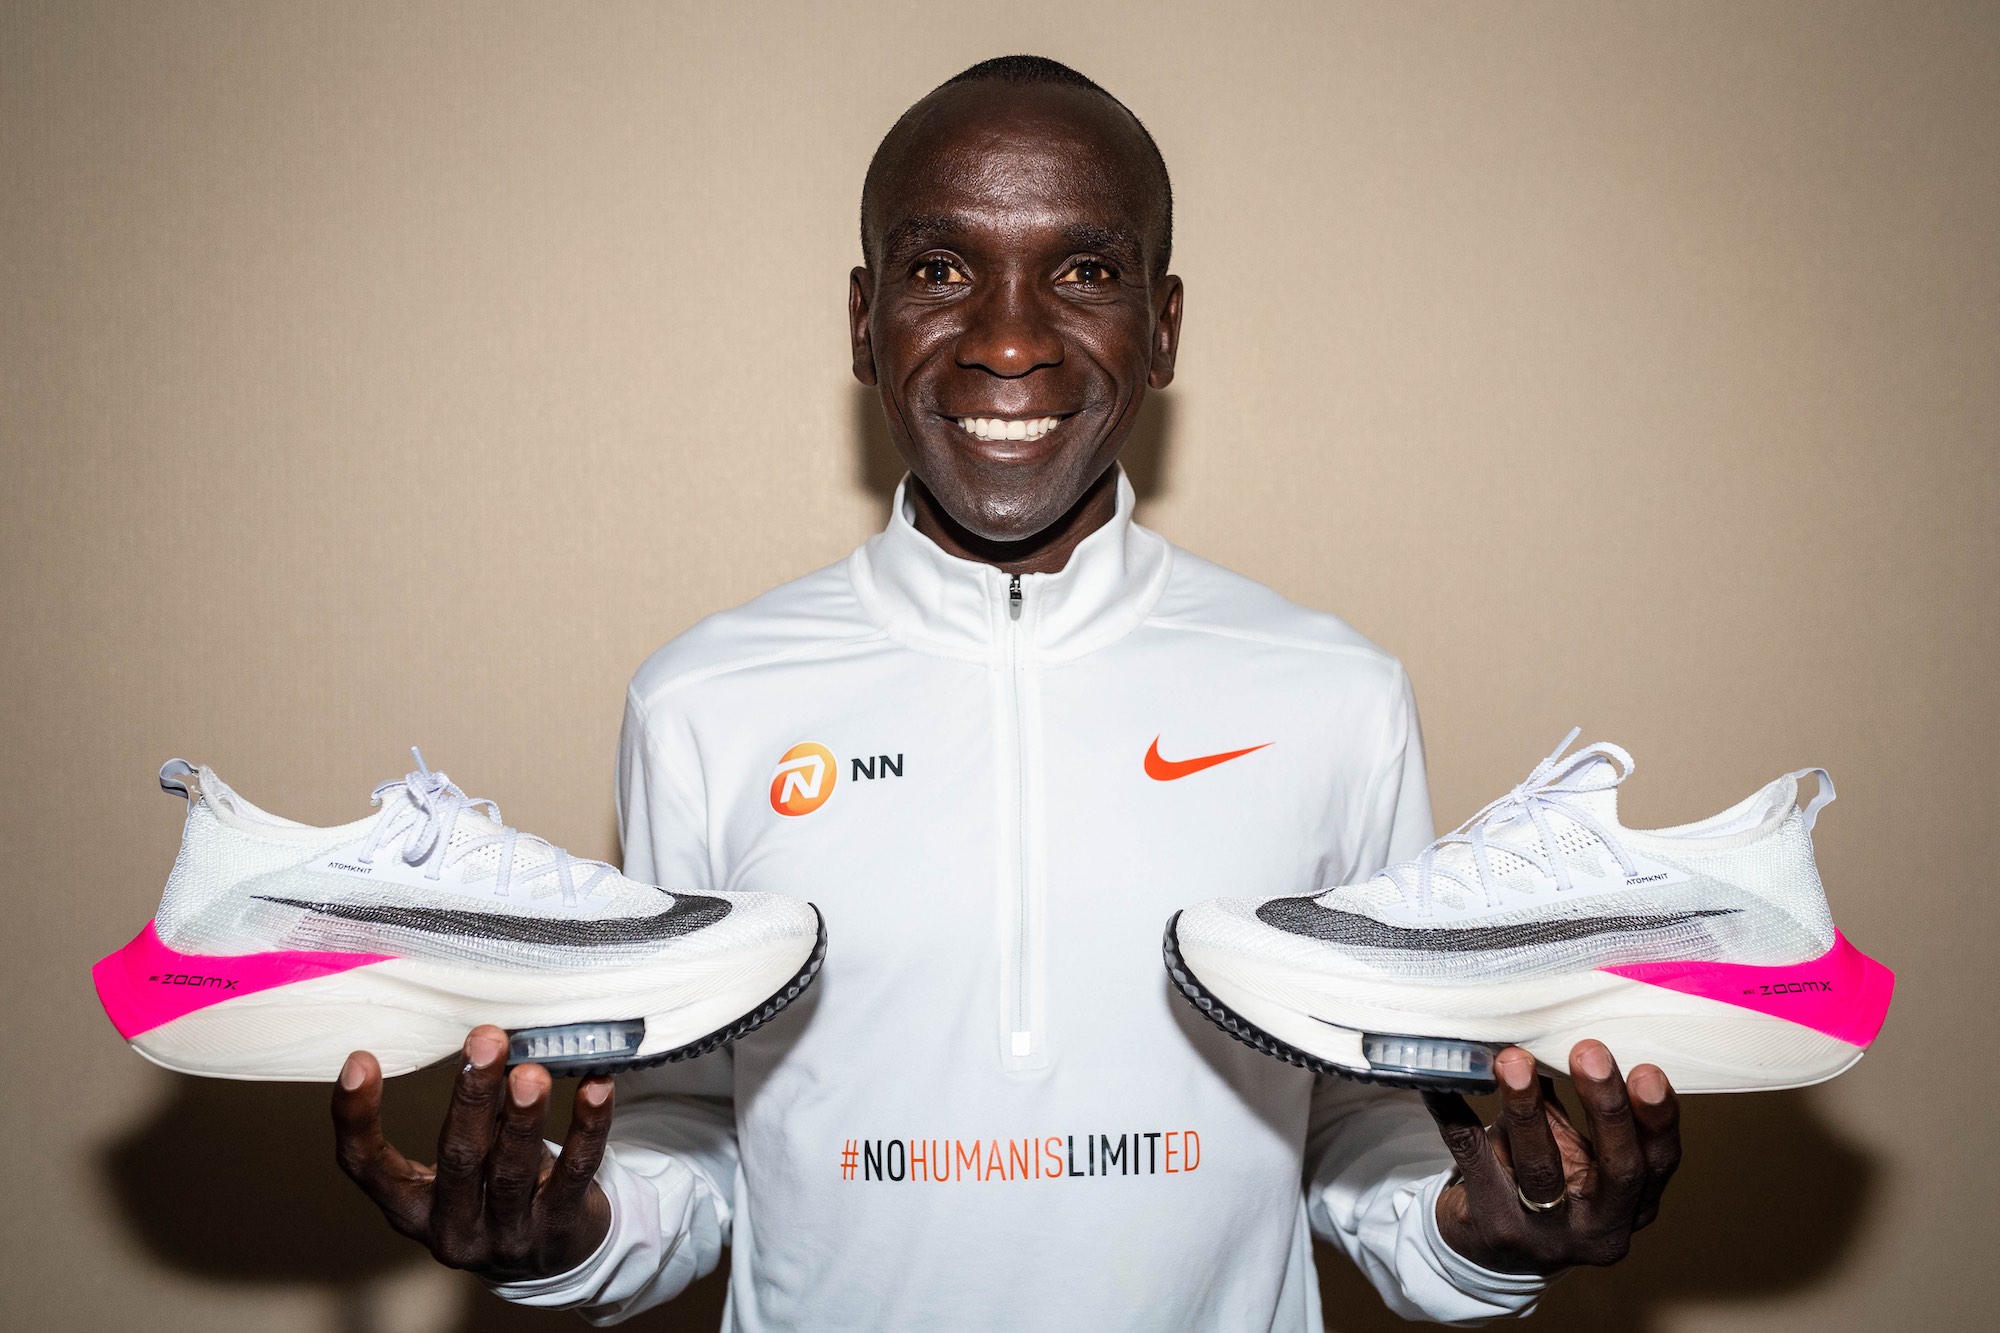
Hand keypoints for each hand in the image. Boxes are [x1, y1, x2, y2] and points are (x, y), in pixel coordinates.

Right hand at [331, 1025, 615, 1282]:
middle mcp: (454, 1227)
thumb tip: (480, 1039)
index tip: (360, 1059)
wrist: (549, 1262)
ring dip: (524, 1116)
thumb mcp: (456, 1172)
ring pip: (514, 1168)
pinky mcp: (560, 1229)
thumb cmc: (492, 1194)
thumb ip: (462, 1120)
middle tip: (485, 1041)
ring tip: (531, 1073)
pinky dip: (588, 1126)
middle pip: (457, 1158)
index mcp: (411, 1208)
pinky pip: (577, 1171)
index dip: (356, 1117)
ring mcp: (508, 1234)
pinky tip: (596, 1086)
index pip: (367, 1167)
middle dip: (472, 1096)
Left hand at [1424, 1039, 1680, 1274]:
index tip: (1647, 1071)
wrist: (1493, 1249)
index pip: (1658, 1162)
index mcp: (1633, 1205)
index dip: (1657, 1119)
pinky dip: (1454, 1113)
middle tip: (1590, 1052)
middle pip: (1616, 1169)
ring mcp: (1546, 1234)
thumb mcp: (1576, 1151)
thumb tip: (1564, 1026)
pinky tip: (1440, 1081)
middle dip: (1605, 1108)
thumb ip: (1579, 1103)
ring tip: (1514, 1061)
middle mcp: (1599, 1228)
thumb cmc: (1547, 1182)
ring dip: (1528, 1110)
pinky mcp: (1492, 1223)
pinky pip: (1472, 1158)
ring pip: (1541, 1169)